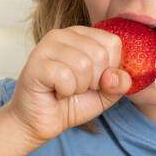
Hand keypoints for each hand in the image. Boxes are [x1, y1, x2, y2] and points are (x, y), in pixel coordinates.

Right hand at [6, 26, 130, 145]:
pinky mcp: (36, 62)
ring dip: (78, 87)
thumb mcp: (105, 94)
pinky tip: (55, 92)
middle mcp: (64, 34)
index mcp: (83, 35)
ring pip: (83, 65)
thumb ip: (119, 84)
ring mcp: (47, 45)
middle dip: (94, 81)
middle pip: (99, 54)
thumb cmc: (71, 103)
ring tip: (66, 89)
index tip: (94, 81)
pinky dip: (65, 91)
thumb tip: (116, 76)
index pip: (113, 43)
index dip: (110, 70)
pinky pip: (65, 76)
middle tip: (77, 87)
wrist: (40, 121)